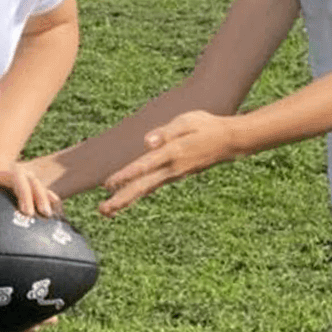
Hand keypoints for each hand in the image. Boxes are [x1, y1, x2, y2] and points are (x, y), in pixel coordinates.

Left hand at [0, 159, 59, 217]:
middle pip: (14, 175)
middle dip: (22, 192)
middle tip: (26, 214)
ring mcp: (14, 176)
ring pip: (32, 181)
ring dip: (40, 196)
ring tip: (46, 217)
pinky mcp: (25, 185)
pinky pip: (44, 190)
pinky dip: (52, 200)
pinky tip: (60, 218)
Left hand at [99, 110, 238, 215]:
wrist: (230, 141)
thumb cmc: (207, 127)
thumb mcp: (187, 121)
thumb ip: (166, 132)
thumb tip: (147, 142)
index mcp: (173, 153)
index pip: (145, 166)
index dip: (126, 176)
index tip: (108, 184)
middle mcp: (172, 169)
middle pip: (142, 187)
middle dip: (121, 199)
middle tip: (101, 210)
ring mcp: (174, 175)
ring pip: (146, 190)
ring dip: (126, 200)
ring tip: (106, 210)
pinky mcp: (174, 176)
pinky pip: (152, 187)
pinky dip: (137, 194)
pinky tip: (126, 199)